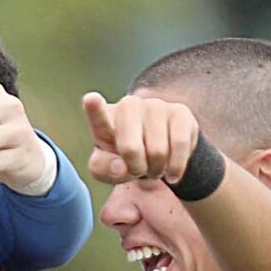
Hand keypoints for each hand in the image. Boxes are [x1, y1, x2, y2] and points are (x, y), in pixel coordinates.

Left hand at [82, 92, 200, 185]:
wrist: (155, 150)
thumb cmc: (123, 158)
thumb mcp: (105, 168)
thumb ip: (104, 169)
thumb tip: (121, 166)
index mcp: (104, 118)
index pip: (97, 114)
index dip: (94, 107)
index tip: (91, 99)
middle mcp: (128, 105)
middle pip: (131, 149)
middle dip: (136, 169)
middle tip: (138, 170)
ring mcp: (155, 105)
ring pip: (158, 151)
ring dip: (157, 170)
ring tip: (154, 167)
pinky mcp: (180, 112)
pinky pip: (180, 145)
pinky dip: (175, 167)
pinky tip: (172, 171)